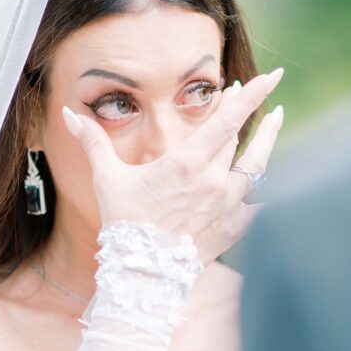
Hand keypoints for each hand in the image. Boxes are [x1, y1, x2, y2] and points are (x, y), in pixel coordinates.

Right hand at [61, 68, 284, 265]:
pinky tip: (281, 177)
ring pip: (258, 166)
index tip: (271, 76)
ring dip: (268, 140)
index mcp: (187, 163)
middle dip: (243, 111)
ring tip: (277, 120)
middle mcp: (214, 181)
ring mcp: (228, 206)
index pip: (229, 120)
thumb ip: (93, 142)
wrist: (143, 274)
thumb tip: (69, 114)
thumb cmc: (124, 224)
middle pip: (238, 138)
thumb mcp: (108, 179)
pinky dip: (270, 189)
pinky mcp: (234, 229)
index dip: (252, 95)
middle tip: (247, 92)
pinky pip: (261, 204)